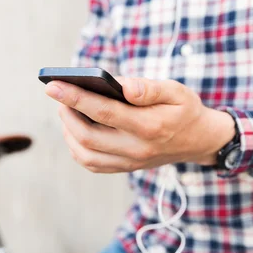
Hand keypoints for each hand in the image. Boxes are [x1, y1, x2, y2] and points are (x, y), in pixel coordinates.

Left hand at [45, 76, 235, 172]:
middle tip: (57, 93)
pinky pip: (92, 164)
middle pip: (89, 136)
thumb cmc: (184, 110)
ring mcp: (130, 162)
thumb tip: (123, 86)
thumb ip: (150, 88)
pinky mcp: (126, 168)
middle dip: (66, 113)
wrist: (199, 141)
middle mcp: (138, 149)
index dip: (75, 98)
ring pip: (86, 154)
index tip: (53, 85)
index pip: (105, 112)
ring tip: (65, 109)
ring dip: (68, 131)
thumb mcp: (177, 91)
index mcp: (150, 126)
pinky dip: (77, 147)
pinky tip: (75, 129)